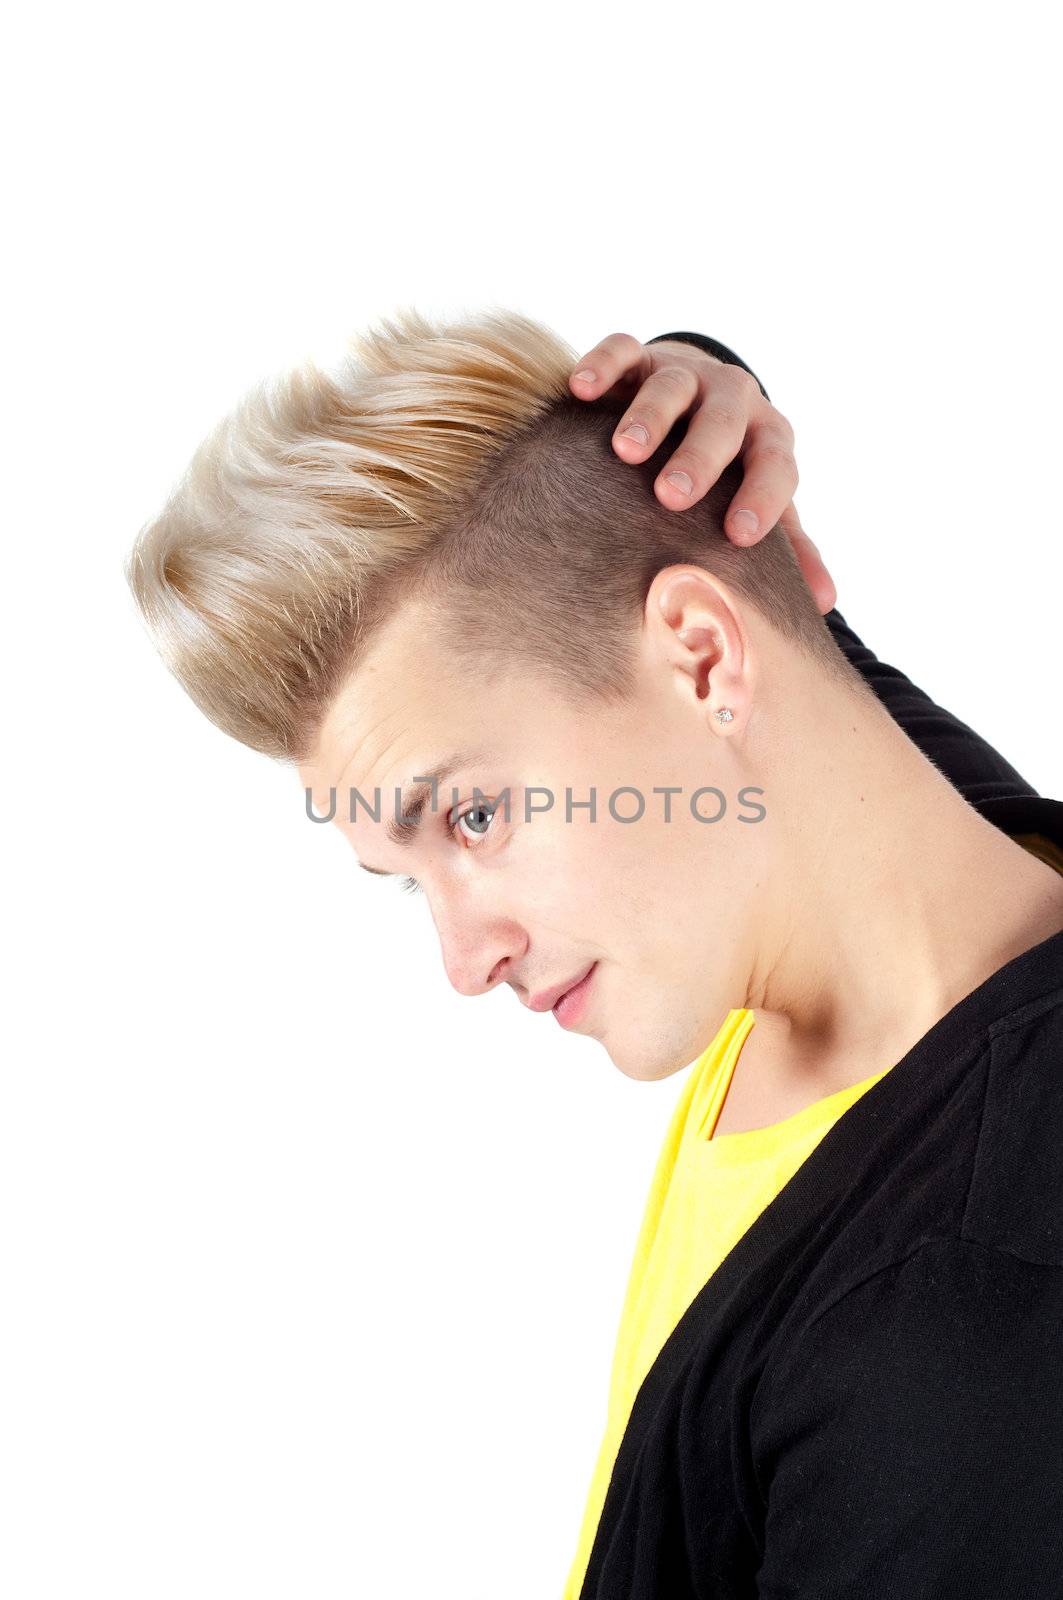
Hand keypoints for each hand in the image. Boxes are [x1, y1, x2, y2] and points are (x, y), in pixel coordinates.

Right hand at [569, 332, 836, 613]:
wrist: (697, 400)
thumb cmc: (728, 471)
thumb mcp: (759, 500)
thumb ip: (790, 548)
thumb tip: (823, 602)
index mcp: (766, 438)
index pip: (775, 464)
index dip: (762, 497)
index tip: (738, 536)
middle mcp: (732, 399)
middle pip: (723, 421)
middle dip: (700, 457)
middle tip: (672, 495)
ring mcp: (685, 374)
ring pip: (671, 385)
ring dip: (650, 416)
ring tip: (625, 451)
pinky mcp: (640, 357)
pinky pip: (623, 350)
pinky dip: (604, 364)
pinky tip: (582, 389)